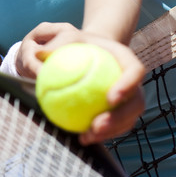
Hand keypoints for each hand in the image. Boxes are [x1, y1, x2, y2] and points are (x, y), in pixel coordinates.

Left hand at [18, 22, 145, 144]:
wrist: (90, 55)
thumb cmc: (79, 45)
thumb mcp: (69, 38)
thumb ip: (58, 44)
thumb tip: (40, 53)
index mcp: (127, 60)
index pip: (135, 71)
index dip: (127, 85)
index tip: (110, 98)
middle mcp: (133, 82)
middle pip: (135, 102)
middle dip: (119, 117)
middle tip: (97, 124)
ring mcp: (129, 100)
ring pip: (127, 120)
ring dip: (110, 131)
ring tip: (88, 136)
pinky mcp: (121, 113)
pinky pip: (115, 127)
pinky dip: (101, 135)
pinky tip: (82, 138)